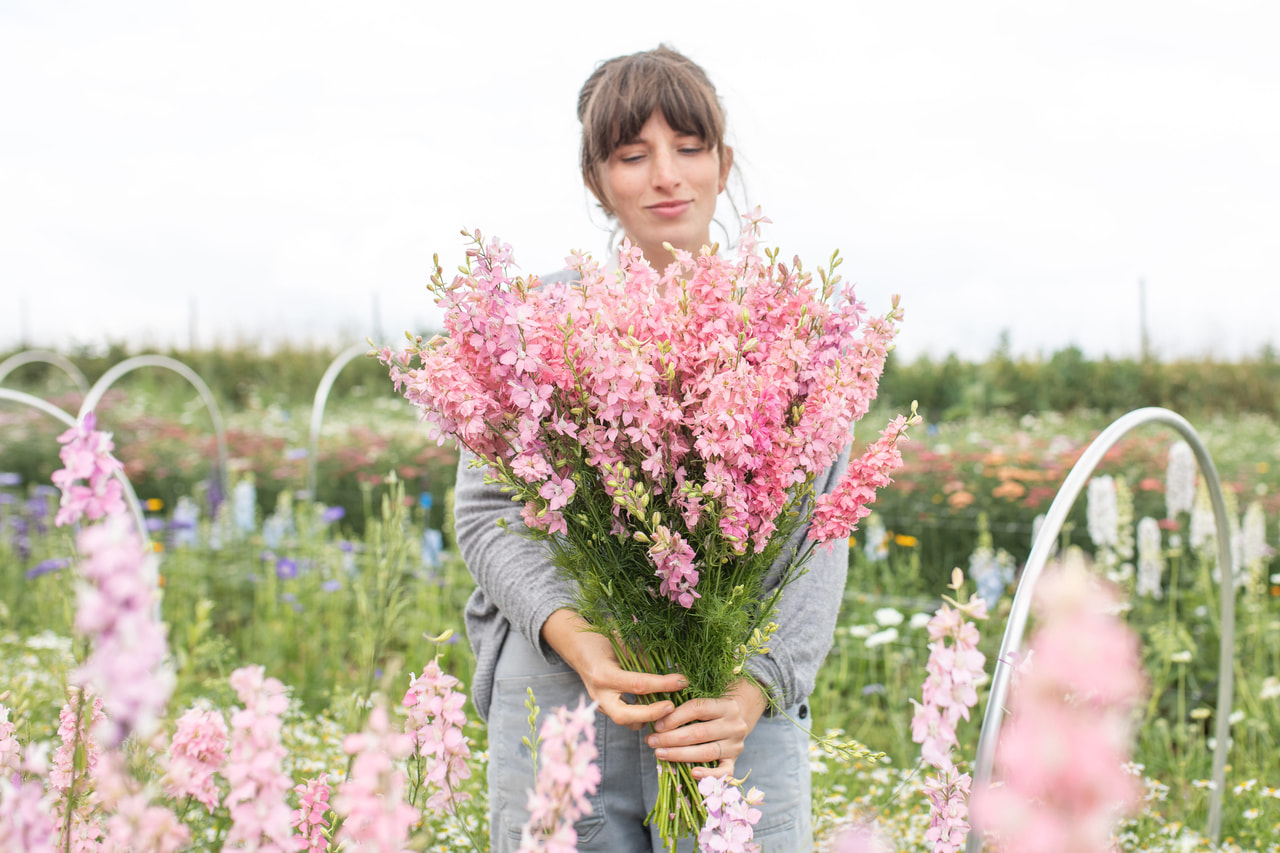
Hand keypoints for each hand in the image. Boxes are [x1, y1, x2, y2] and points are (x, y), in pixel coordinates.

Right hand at [540, 609, 687, 729]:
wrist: (576, 648)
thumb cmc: (600, 641)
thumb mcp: (622, 644)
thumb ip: (642, 658)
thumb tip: (668, 669)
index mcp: (604, 674)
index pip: (638, 684)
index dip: (663, 684)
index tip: (682, 681)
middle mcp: (600, 694)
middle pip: (626, 716)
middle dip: (652, 714)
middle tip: (672, 706)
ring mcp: (599, 704)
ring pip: (625, 722)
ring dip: (648, 719)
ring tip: (667, 709)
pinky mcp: (603, 708)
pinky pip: (624, 718)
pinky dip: (640, 716)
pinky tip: (655, 708)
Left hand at [645, 679, 769, 779]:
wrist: (742, 715)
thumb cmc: (716, 706)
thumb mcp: (707, 695)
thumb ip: (687, 698)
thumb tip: (657, 707)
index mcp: (726, 705)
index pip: (697, 709)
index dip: (674, 717)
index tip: (656, 724)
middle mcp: (734, 725)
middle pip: (699, 733)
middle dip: (671, 738)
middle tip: (651, 740)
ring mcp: (736, 744)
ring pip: (707, 752)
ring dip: (680, 754)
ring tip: (659, 753)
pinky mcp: (735, 760)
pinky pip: (723, 772)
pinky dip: (708, 774)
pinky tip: (692, 773)